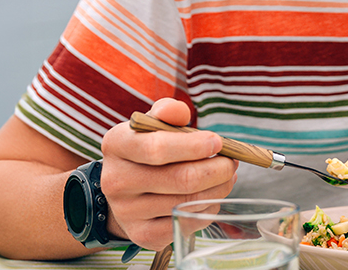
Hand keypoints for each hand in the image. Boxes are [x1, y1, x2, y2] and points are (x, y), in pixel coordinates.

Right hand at [99, 98, 237, 249]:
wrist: (126, 187)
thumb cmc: (148, 149)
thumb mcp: (153, 124)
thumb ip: (169, 112)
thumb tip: (180, 113)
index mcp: (117, 144)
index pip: (158, 148)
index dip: (194, 146)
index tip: (217, 142)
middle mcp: (116, 180)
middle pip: (182, 179)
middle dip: (218, 170)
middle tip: (231, 163)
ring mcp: (127, 212)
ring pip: (189, 203)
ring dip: (218, 189)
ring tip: (225, 177)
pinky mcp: (142, 235)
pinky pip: (187, 224)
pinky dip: (207, 209)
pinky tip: (209, 196)